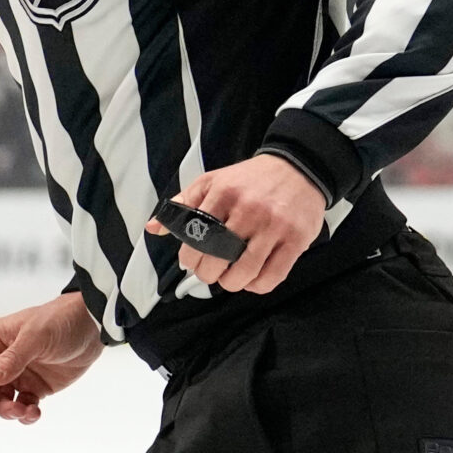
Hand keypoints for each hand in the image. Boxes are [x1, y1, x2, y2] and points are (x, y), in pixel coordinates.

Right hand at [0, 293, 102, 427]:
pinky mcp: (35, 388)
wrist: (91, 327)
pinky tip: (35, 412)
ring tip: (24, 411)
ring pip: (1, 401)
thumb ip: (12, 359)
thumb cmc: (60, 321)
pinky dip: (26, 413)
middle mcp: (1, 359)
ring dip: (8, 411)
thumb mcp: (36, 337)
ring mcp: (18, 375)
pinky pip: (23, 406)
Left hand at [149, 156, 326, 295]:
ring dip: (230, 283)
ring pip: (244, 272)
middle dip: (207, 273)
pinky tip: (251, 279)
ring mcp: (274, 226)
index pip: (196, 237)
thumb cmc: (250, 179)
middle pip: (218, 258)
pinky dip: (257, 285)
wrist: (299, 167)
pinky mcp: (296, 240)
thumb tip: (154, 228)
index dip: (189, 257)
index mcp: (224, 193)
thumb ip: (183, 205)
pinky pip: (272, 276)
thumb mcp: (212, 181)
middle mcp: (249, 209)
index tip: (190, 261)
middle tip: (208, 272)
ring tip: (228, 278)